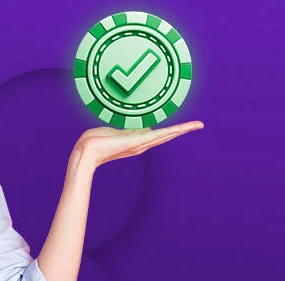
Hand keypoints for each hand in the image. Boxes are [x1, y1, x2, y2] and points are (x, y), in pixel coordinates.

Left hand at [75, 121, 203, 167]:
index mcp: (134, 141)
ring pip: (167, 135)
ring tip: (197, 125)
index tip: (179, 127)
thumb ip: (121, 131)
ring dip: (183, 129)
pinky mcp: (140, 142)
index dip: (168, 131)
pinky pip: (160, 134)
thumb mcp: (110, 133)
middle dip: (182, 130)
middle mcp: (140, 144)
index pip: (155, 135)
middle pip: (166, 135)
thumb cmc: (92, 141)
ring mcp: (141, 144)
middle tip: (198, 125)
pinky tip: (184, 128)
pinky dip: (174, 131)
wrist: (86, 151)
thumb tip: (129, 128)